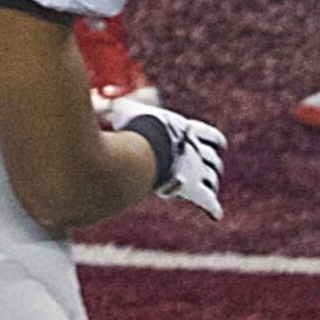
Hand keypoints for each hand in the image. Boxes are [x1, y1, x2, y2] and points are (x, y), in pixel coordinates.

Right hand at [113, 98, 226, 221]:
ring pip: (212, 179)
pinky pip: (208, 200)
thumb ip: (115, 109)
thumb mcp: (124, 111)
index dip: (213, 139)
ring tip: (209, 189)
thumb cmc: (135, 127)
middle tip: (208, 170)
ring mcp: (197, 169)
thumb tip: (99, 104)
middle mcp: (197, 149)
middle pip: (212, 159)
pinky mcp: (193, 189)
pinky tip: (216, 214)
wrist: (146, 147)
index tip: (220, 144)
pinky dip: (212, 208)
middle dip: (211, 164)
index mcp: (187, 129)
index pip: (208, 134)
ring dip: (211, 183)